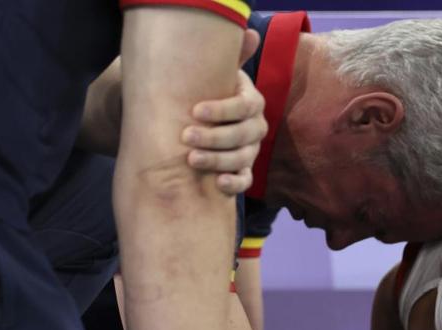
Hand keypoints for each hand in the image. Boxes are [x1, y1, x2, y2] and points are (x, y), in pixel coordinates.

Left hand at [183, 29, 264, 195]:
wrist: (188, 120)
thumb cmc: (199, 93)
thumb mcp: (210, 74)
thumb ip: (227, 57)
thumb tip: (251, 35)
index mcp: (250, 101)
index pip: (245, 106)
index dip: (222, 110)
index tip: (195, 111)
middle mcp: (255, 126)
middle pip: (244, 134)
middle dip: (215, 137)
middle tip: (186, 137)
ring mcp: (250, 149)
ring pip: (243, 158)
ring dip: (219, 160)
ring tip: (191, 159)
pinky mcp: (242, 170)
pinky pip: (245, 180)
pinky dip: (234, 183)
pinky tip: (218, 183)